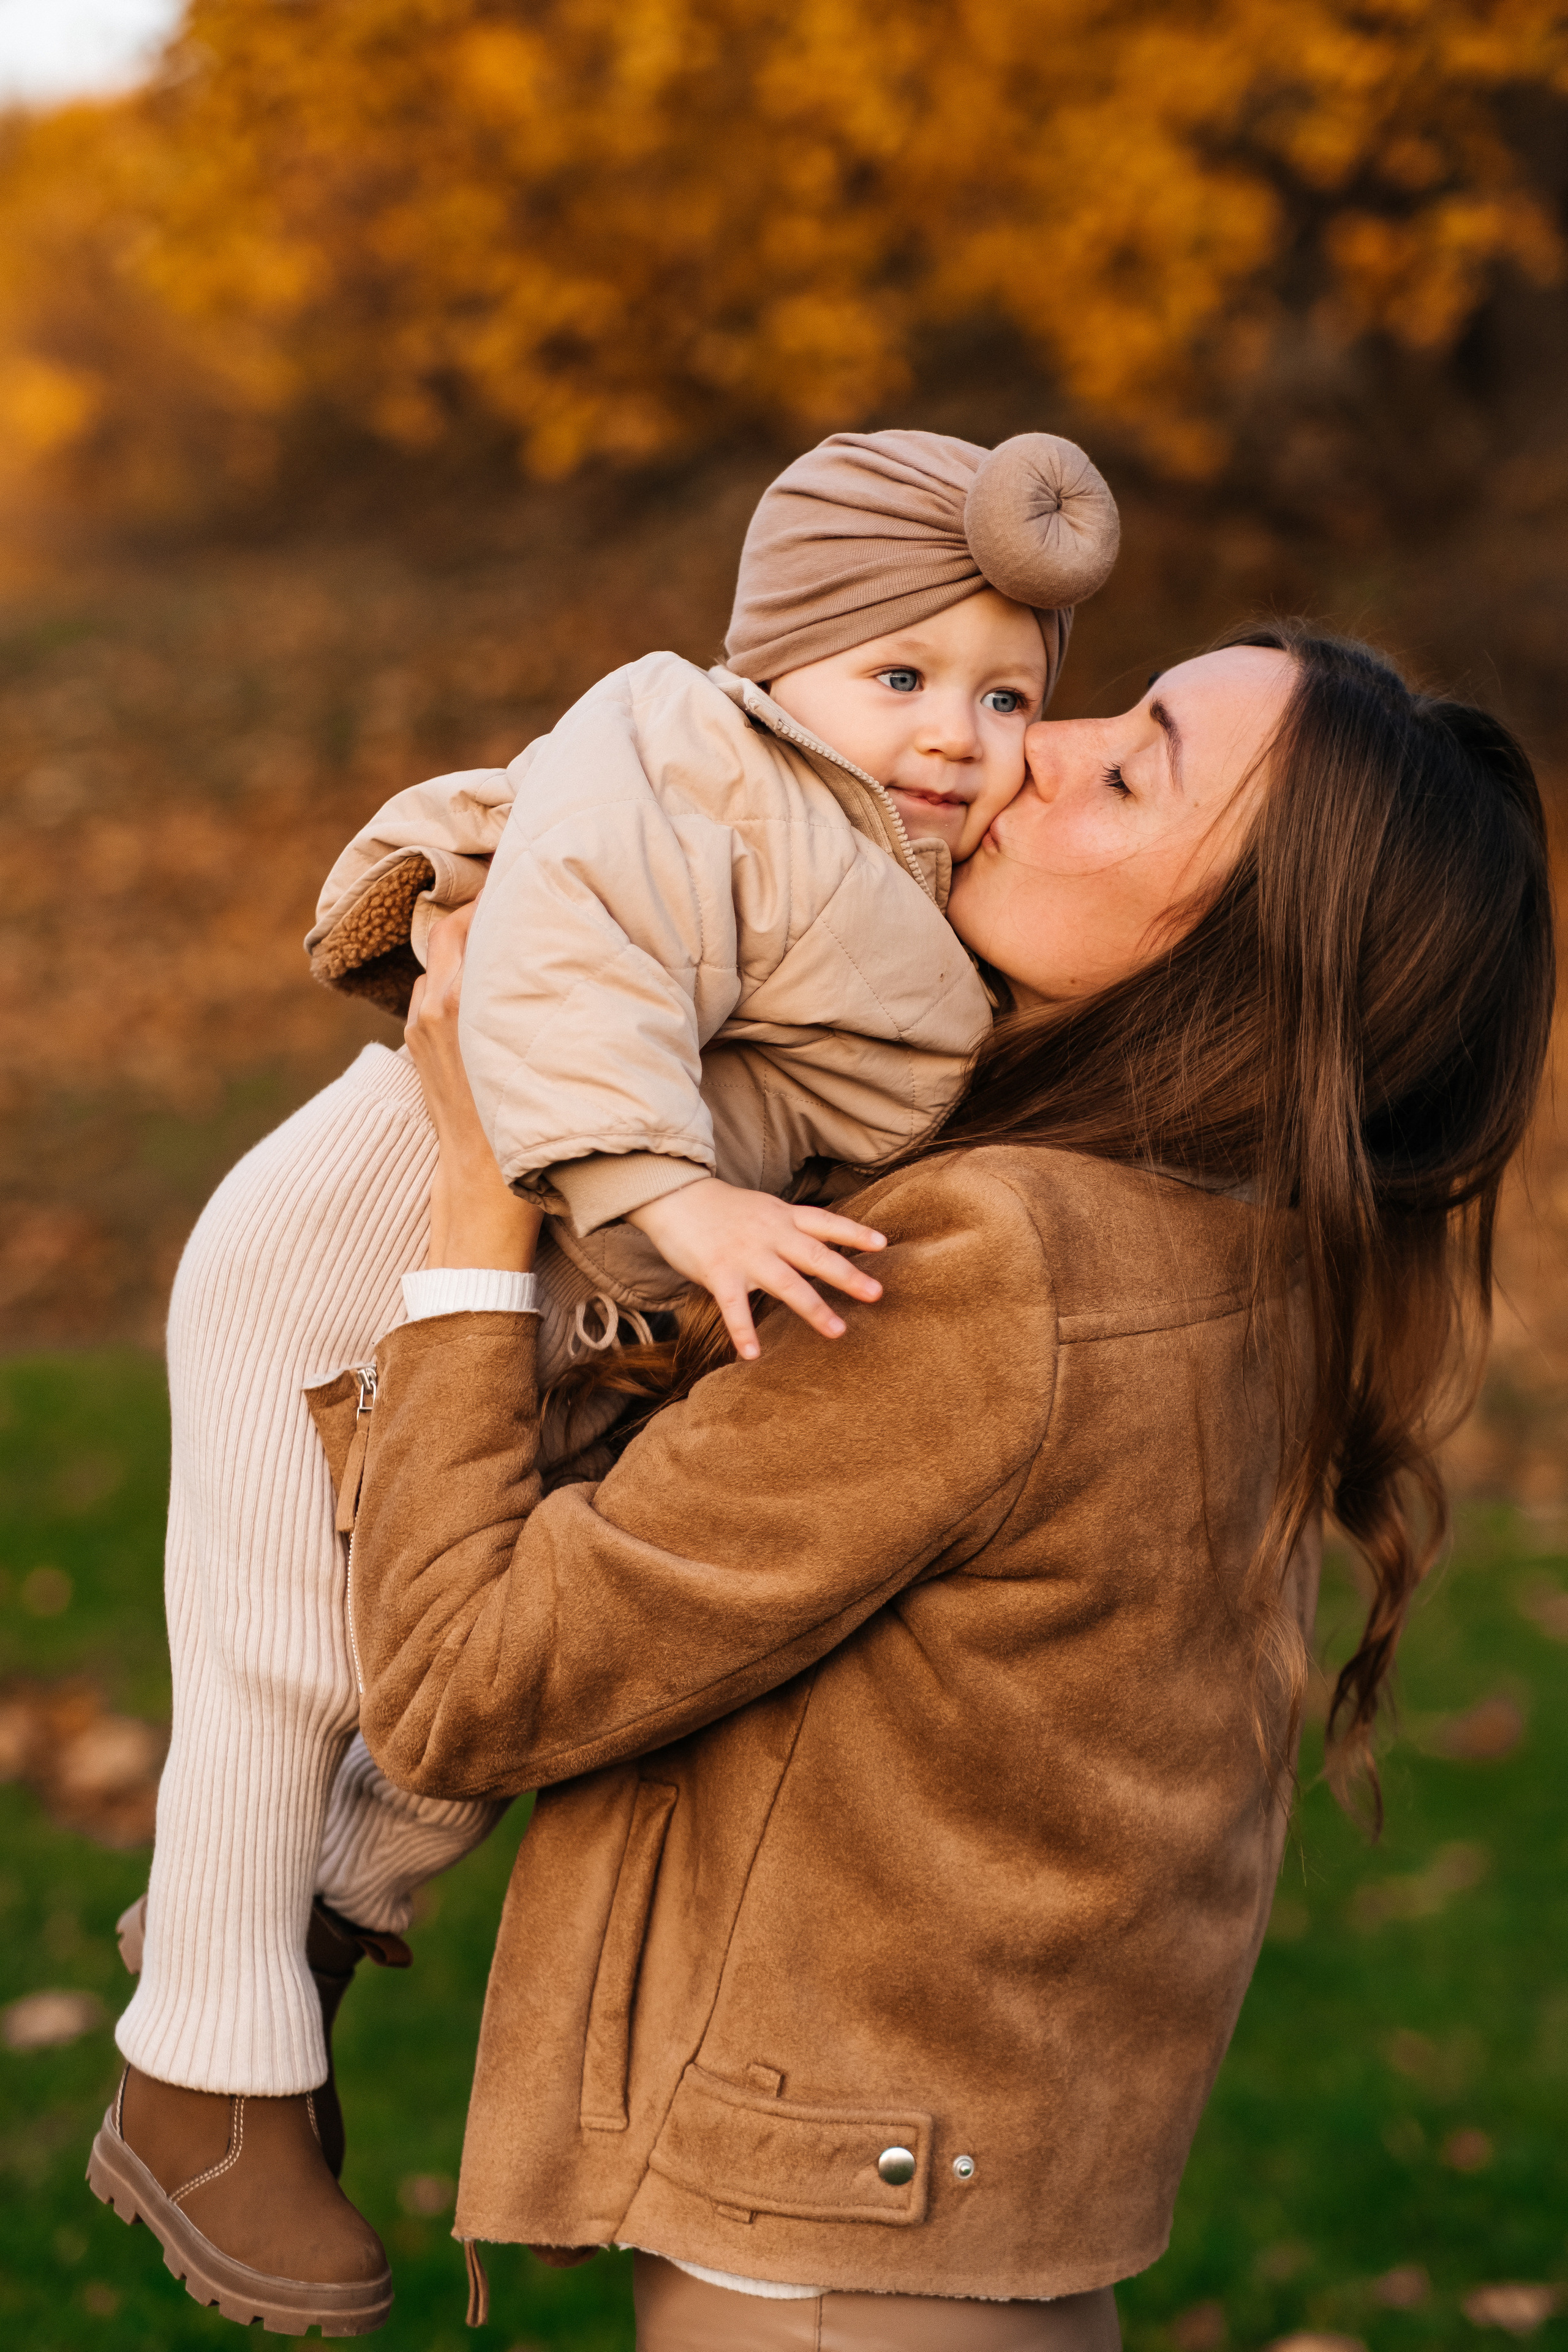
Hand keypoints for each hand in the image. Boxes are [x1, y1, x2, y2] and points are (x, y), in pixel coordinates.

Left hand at [405, 903, 541, 1272]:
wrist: (480, 1191)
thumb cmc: (521, 1130)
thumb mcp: (535, 1050)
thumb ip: (530, 993)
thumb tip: (547, 947)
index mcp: (457, 1001)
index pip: (465, 918)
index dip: (492, 891)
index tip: (524, 875)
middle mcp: (432, 1006)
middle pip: (447, 928)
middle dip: (479, 909)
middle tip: (519, 895)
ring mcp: (421, 1026)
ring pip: (442, 960)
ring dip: (470, 945)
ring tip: (511, 939)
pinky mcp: (420, 1045)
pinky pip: (437, 989)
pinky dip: (461, 975)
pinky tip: (494, 983)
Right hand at [628, 1178, 885, 1359]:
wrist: (675, 1196)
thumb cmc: (721, 1209)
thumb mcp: (763, 1209)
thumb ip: (789, 1228)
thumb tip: (818, 1247)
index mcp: (782, 1217)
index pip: (826, 1222)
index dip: (854, 1232)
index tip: (883, 1243)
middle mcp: (771, 1234)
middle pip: (815, 1255)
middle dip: (847, 1275)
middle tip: (876, 1294)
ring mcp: (746, 1253)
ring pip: (786, 1283)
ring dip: (813, 1308)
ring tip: (837, 1332)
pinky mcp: (718, 1271)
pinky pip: (734, 1306)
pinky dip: (743, 1331)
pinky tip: (753, 1354)